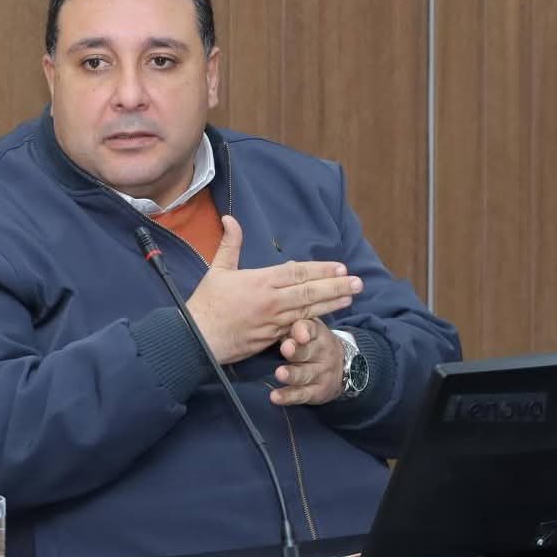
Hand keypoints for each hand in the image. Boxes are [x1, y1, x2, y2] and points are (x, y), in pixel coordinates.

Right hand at [183, 217, 362, 364]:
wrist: (197, 336)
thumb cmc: (206, 302)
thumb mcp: (218, 269)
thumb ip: (230, 244)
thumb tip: (230, 218)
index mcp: (260, 281)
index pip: (297, 272)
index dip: (321, 270)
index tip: (340, 267)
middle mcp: (272, 301)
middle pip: (310, 291)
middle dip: (336, 286)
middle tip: (358, 282)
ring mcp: (274, 321)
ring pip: (309, 310)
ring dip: (332, 304)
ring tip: (351, 297)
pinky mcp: (272, 338)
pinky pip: (297, 330)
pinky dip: (314, 324)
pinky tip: (329, 320)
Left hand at [271, 317, 345, 406]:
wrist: (346, 367)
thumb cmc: (315, 343)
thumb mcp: (311, 330)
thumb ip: (294, 325)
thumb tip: (272, 317)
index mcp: (318, 334)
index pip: (311, 329)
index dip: (304, 330)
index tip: (299, 332)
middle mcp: (321, 354)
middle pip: (309, 351)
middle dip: (297, 350)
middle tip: (285, 348)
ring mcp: (320, 374)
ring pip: (305, 374)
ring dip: (292, 374)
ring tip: (279, 374)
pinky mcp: (316, 392)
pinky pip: (301, 395)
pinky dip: (288, 397)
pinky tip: (275, 397)